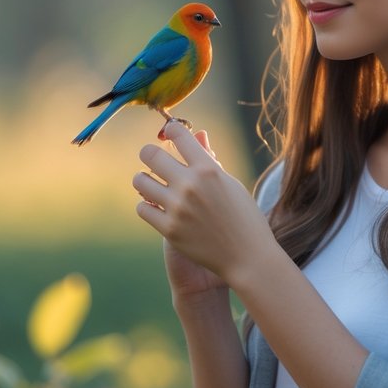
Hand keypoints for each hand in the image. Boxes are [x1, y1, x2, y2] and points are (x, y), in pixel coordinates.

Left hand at [133, 122, 275, 289]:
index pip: (178, 134)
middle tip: (153, 160)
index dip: (171, 130)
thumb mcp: (230, 182)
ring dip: (144, 180)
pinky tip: (158, 207)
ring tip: (153, 185)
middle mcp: (190, 185)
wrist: (247, 257)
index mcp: (208, 169)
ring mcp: (177, 208)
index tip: (169, 134)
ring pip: (140, 181)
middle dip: (149, 154)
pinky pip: (142, 208)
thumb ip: (209, 159)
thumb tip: (197, 134)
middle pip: (150, 154)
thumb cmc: (244, 217)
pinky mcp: (169, 230)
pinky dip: (148, 206)